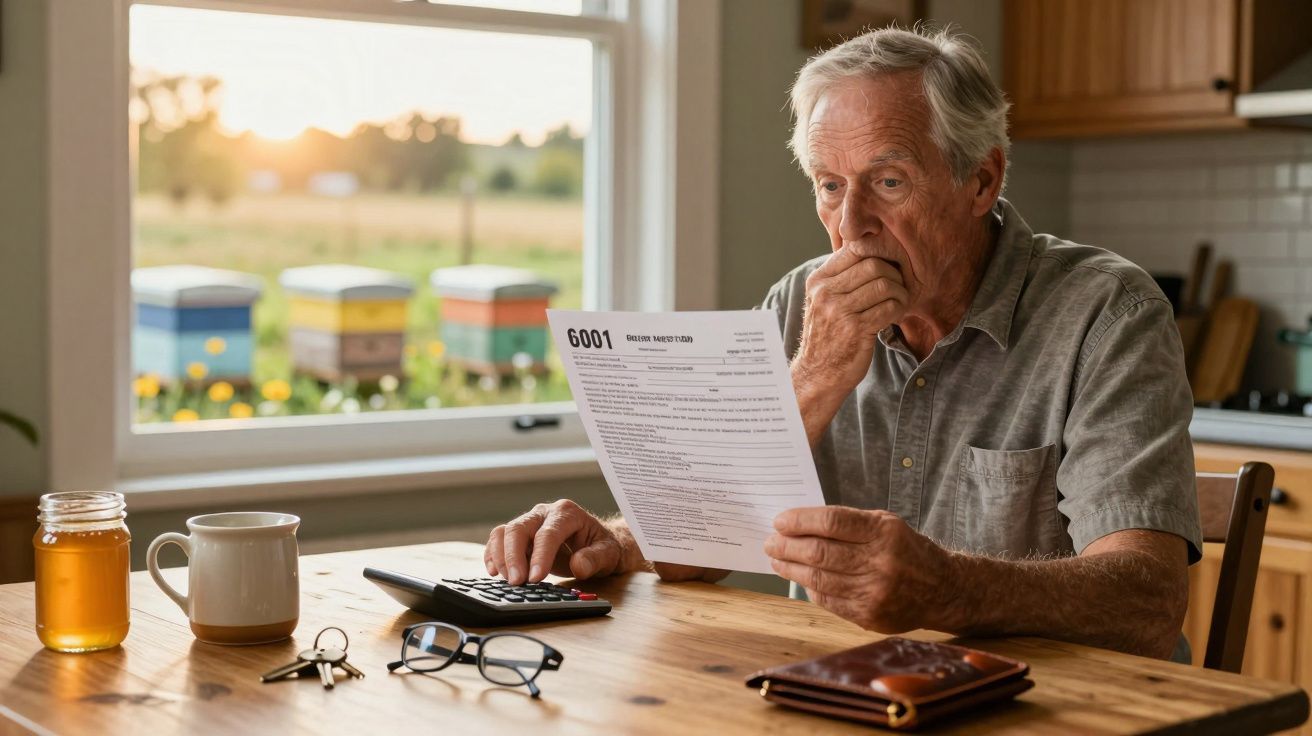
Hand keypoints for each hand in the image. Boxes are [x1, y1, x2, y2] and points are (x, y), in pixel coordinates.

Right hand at [485, 500, 625, 584]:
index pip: (548, 533)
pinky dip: (493, 555)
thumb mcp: (608, 554)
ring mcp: (530, 522)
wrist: (599, 543)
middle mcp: (544, 513)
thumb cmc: (604, 546)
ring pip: (505, 532)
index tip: (535, 578)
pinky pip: (499, 539)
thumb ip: (595, 559)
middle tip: (516, 582)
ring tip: (507, 580)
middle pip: (519, 528)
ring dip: (501, 556)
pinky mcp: (521, 535)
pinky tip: (494, 572)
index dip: (539, 555)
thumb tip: (578, 566)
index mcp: (567, 513)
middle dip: (513, 556)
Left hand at [764, 506, 956, 632]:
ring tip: (777, 560)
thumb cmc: (907, 550)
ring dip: (791, 569)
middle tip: (771, 542)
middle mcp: (880, 563)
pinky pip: (828, 601)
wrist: (942, 589)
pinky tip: (800, 579)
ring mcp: (874, 592)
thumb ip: (847, 524)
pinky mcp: (869, 616)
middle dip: (787, 546)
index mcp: (884, 532)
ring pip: (818, 579)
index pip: (831, 523)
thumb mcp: (885, 524)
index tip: (780, 521)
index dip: (800, 521)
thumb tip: (799, 527)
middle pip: (819, 553)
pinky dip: (810, 588)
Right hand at [794, 248, 906, 398]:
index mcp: (818, 280)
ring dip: (900, 293)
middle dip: (894, 274)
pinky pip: (889, 307)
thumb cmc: (827, 335)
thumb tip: (869, 247)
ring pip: (884, 285)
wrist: (817, 374)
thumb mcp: (823, 301)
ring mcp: (839, 311)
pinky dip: (899, 309)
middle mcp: (825, 292)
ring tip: (898, 302)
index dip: (878, 254)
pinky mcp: (855, 330)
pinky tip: (895, 315)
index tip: (888, 268)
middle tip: (898, 287)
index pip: (854, 249)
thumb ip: (840, 277)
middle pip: (873, 265)